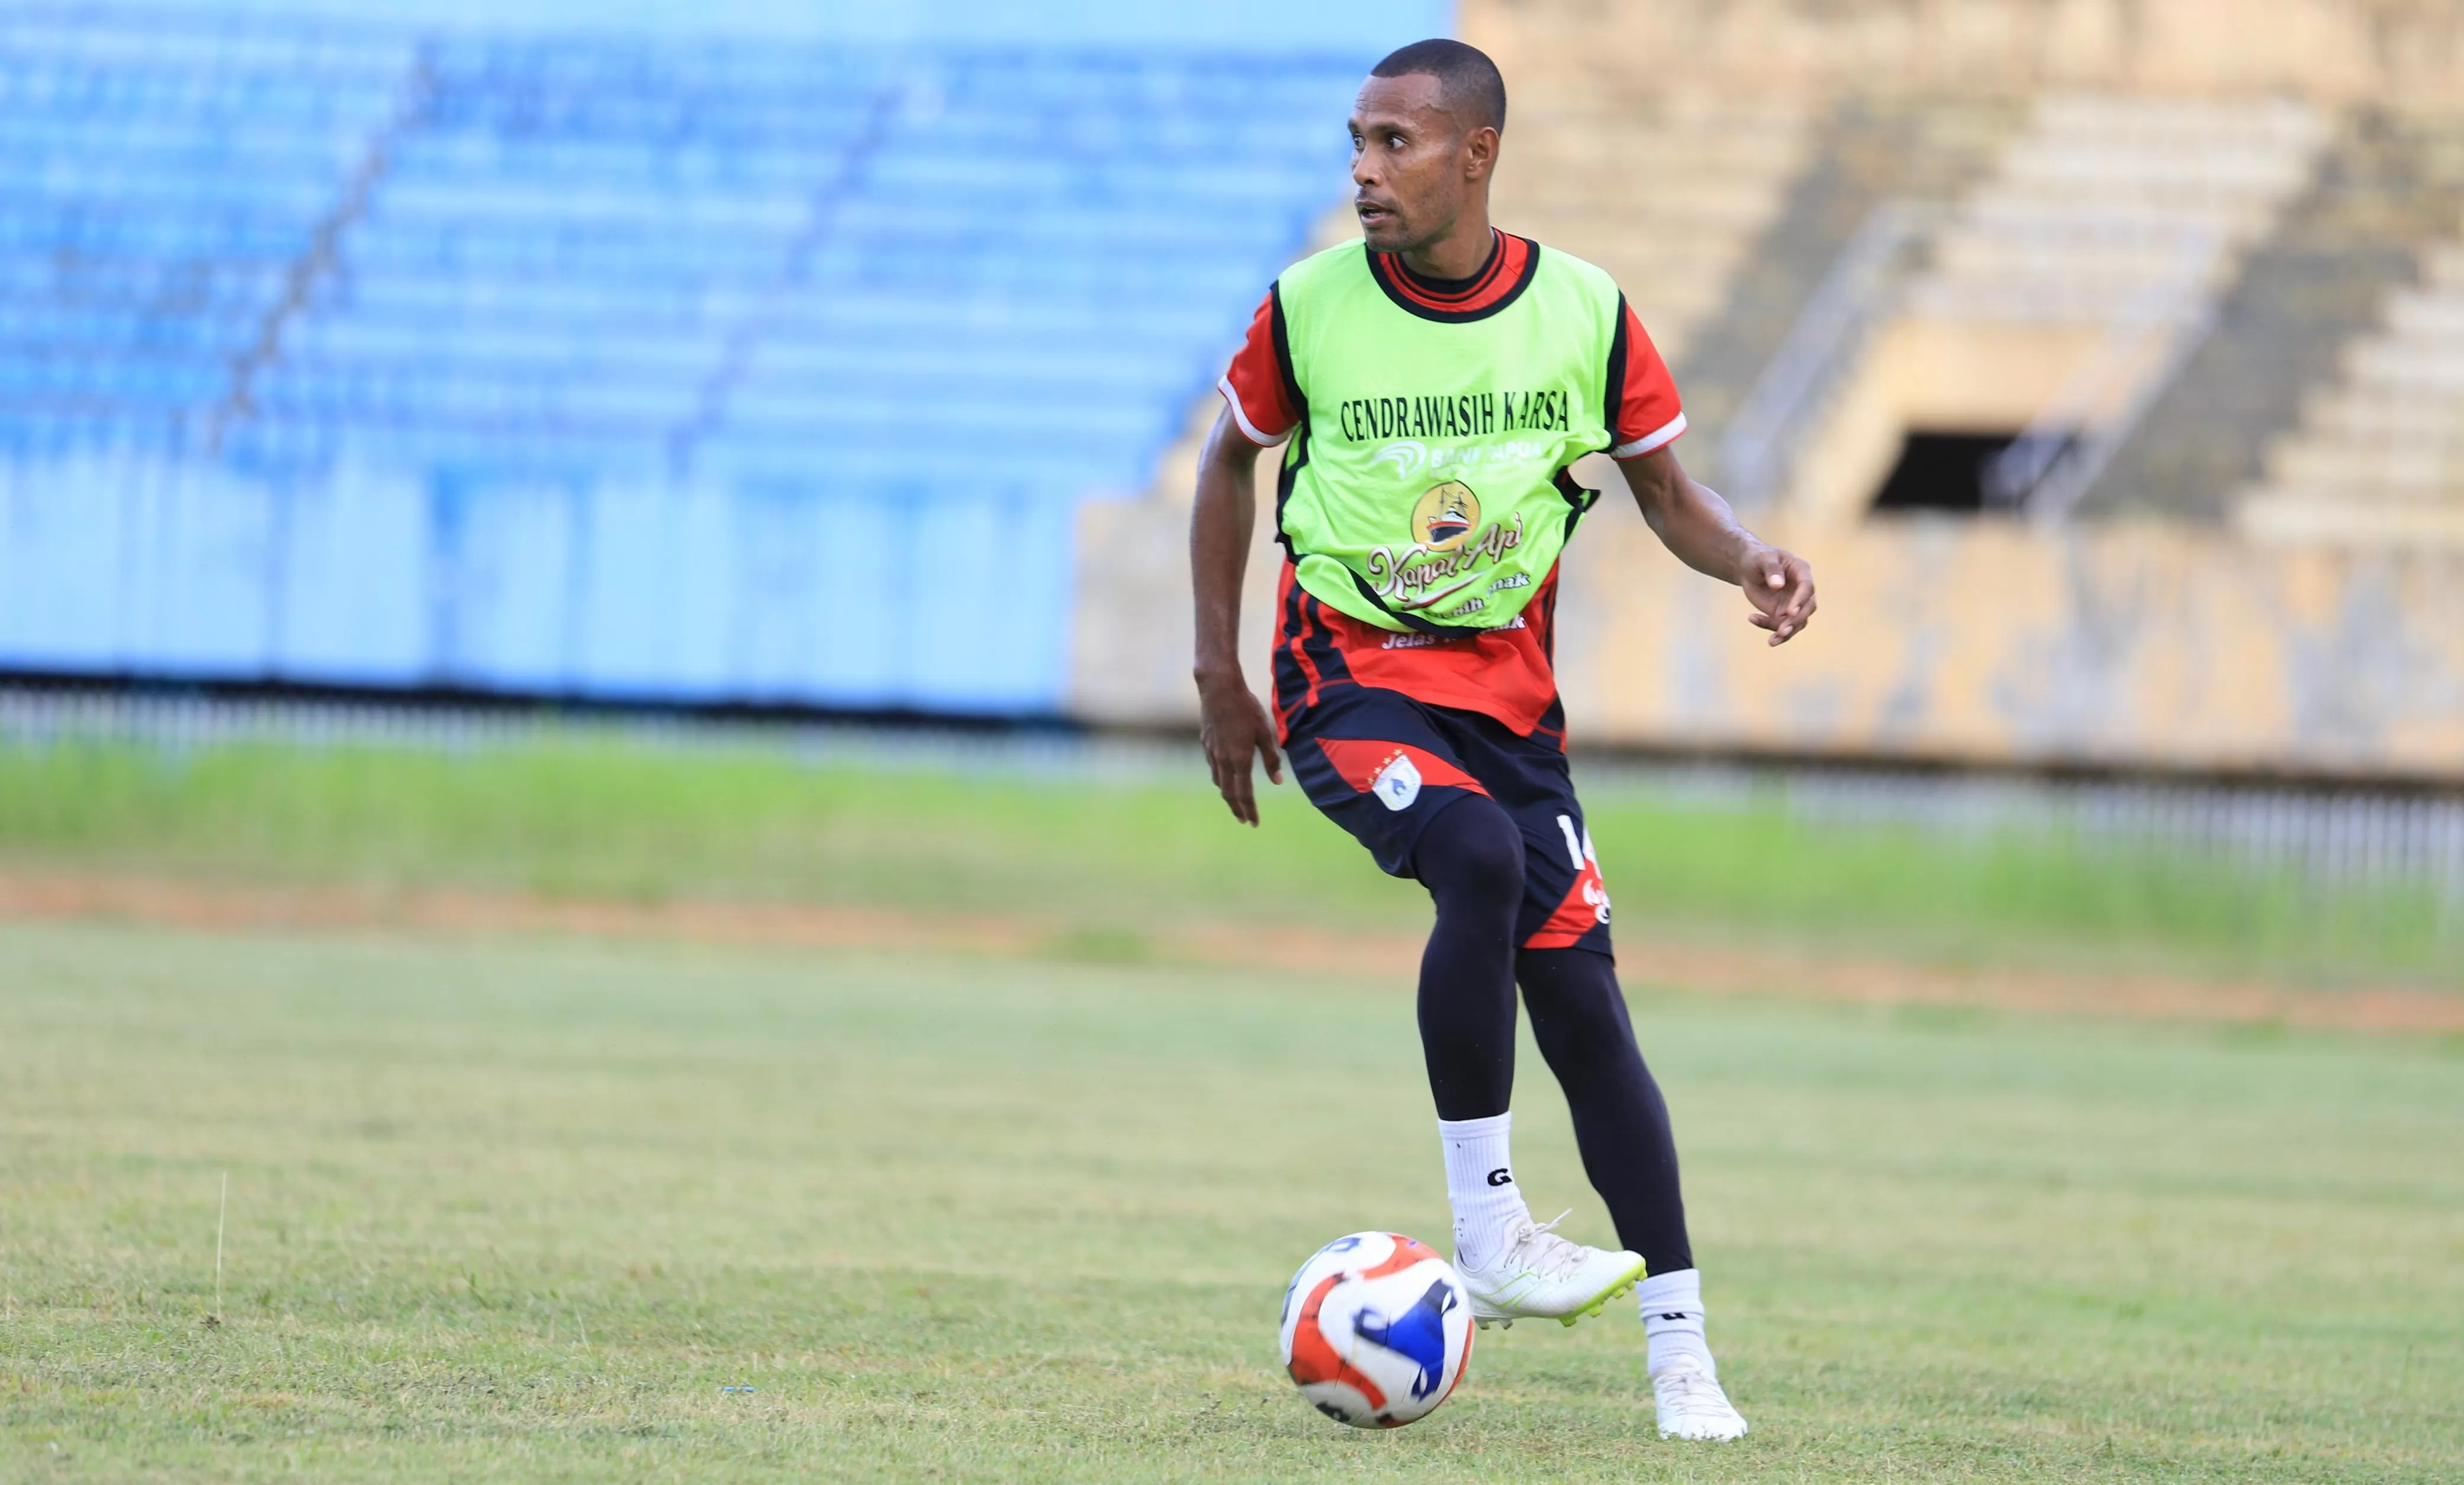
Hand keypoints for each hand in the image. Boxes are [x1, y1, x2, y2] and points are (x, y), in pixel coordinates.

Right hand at [1197, 671, 1284, 825]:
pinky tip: (1224, 776)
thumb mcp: (1265, 733)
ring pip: (1218, 781)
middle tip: (1244, 820)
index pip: (1244, 794)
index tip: (1254, 823)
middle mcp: (1223, 760)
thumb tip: (1278, 781)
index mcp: (1240, 760)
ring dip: (1227, 795)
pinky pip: (1213, 767)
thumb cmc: (1246, 708)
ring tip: (1235, 801)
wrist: (1218, 689)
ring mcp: (1212, 752)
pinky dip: (1220, 778)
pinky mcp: (1206, 743)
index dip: (1250, 810)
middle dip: (1237, 809)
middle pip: (1228, 793)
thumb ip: (1271, 759)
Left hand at [1740, 546, 1815, 645]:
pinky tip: (1752, 618)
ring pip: (1797, 622)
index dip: (1800, 600)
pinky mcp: (1782, 613)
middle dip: (1796, 621)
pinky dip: (1768, 627)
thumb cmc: (1758, 558)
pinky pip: (1780, 626)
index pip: (1807, 587)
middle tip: (1782, 631)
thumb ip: (1771, 569)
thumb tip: (1778, 585)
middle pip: (1808, 608)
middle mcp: (1801, 589)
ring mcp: (1793, 603)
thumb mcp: (1762, 558)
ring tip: (1772, 641)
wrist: (1748, 567)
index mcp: (1801, 571)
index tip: (1790, 612)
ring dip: (1786, 633)